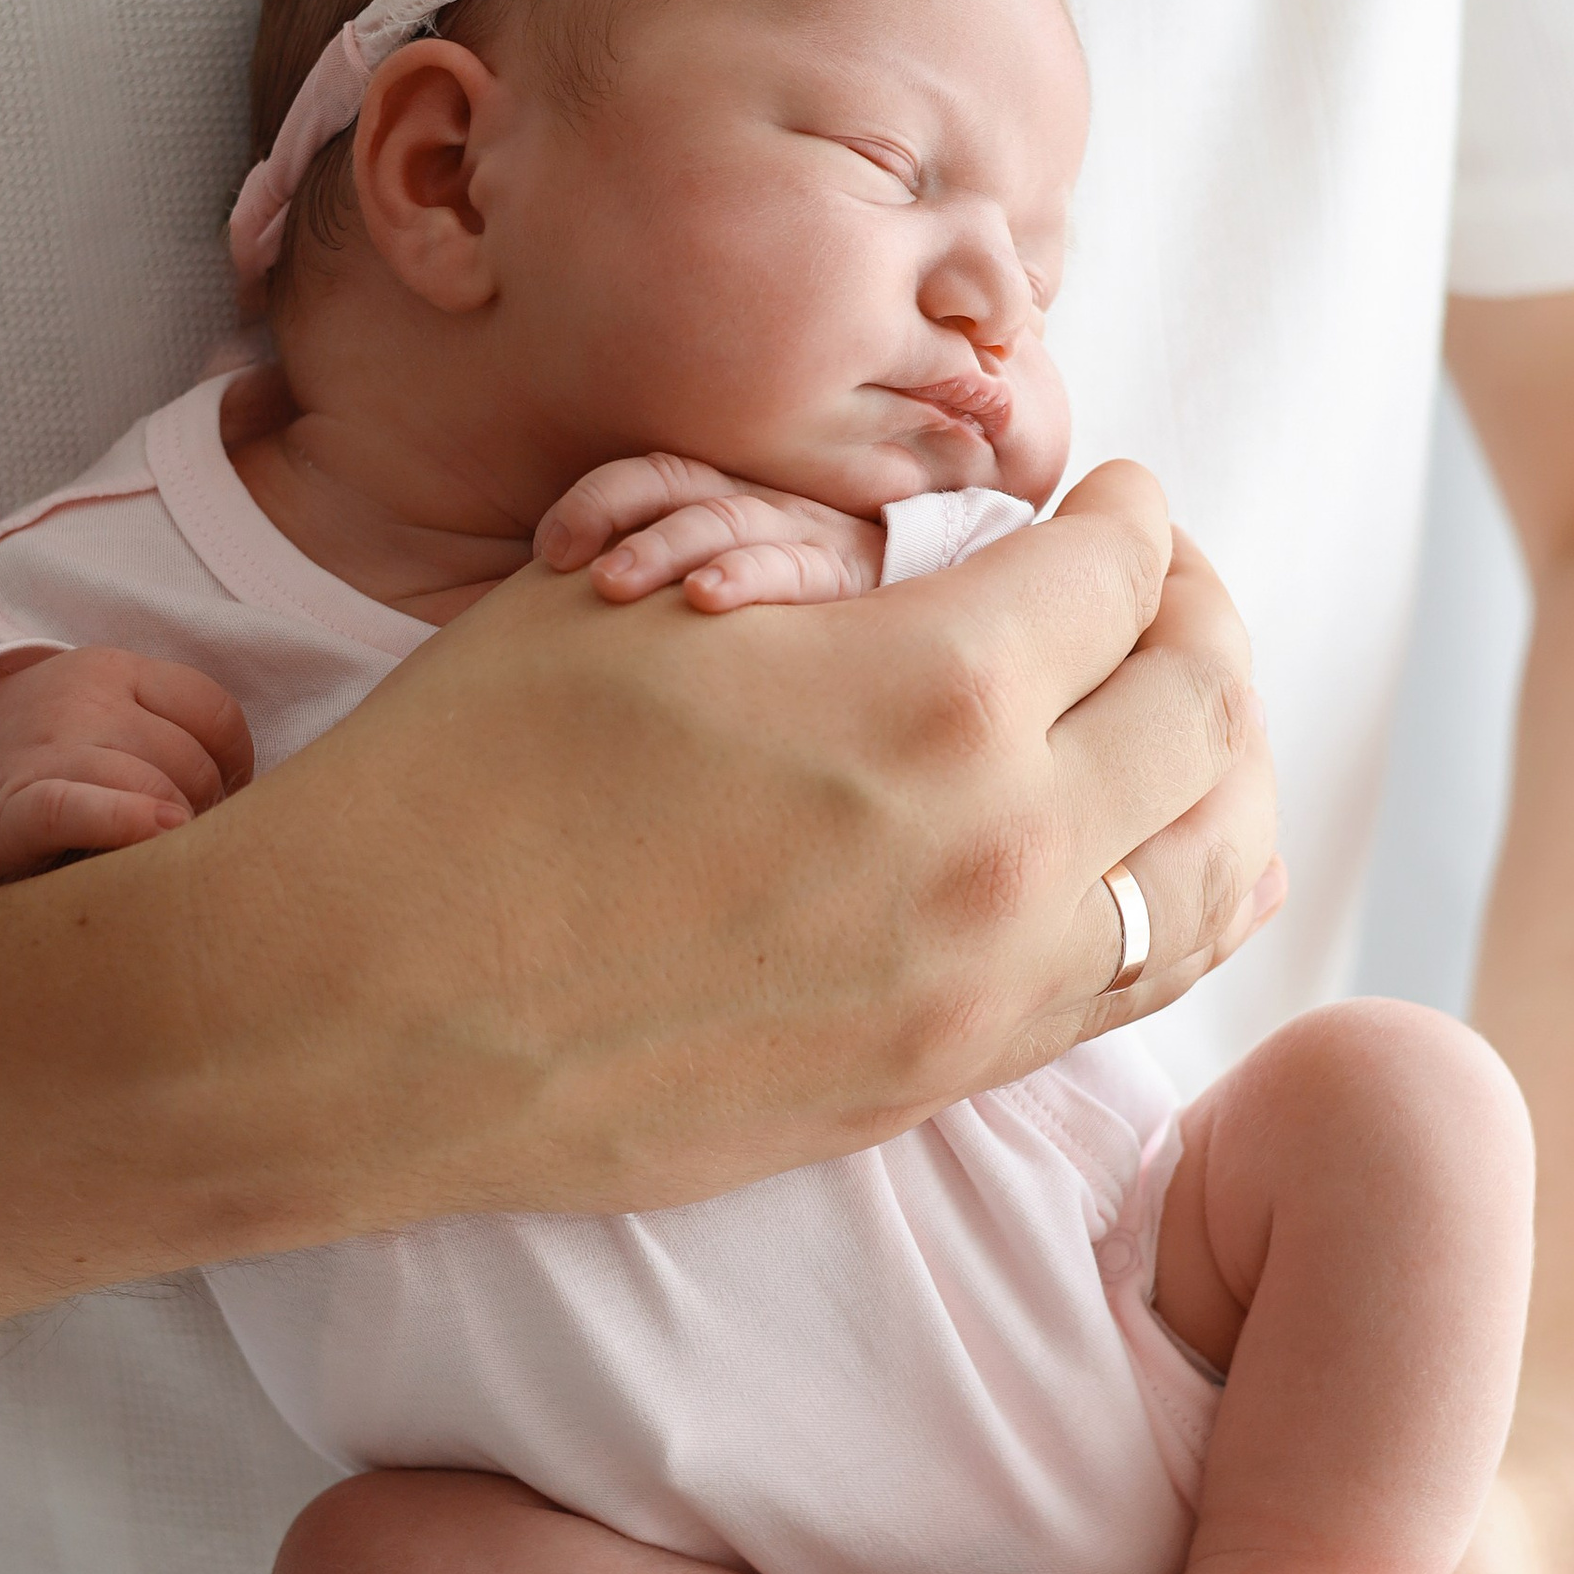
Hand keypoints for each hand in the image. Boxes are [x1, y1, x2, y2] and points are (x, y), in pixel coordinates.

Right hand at [0, 459, 1279, 1426]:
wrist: (352, 1017)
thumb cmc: (462, 778)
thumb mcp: (630, 587)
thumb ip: (812, 549)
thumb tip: (917, 537)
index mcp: (935, 695)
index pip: (1125, 569)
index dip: (1129, 509)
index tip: (1106, 492)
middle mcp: (1001, 850)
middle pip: (1206, 703)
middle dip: (1196, 610)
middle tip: (1153, 576)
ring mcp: (982, 990)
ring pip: (1214, 864)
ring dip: (1222, 761)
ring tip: (1174, 709)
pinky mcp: (938, 1082)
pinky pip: (1138, 984)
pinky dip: (1173, 893)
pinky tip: (1130, 844)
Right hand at [0, 646, 254, 879]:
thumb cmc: (48, 752)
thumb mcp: (103, 714)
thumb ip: (163, 730)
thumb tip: (244, 789)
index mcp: (115, 668)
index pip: (212, 708)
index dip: (235, 761)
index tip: (225, 796)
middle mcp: (84, 698)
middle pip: (188, 757)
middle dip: (205, 806)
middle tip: (189, 837)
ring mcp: (49, 747)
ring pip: (152, 783)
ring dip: (176, 827)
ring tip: (166, 853)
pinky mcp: (17, 803)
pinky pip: (81, 807)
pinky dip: (127, 821)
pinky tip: (157, 834)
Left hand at [535, 455, 884, 610]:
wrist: (935, 598)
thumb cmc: (811, 600)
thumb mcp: (741, 572)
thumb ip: (670, 580)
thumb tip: (571, 615)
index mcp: (727, 492)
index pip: (652, 473)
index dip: (594, 500)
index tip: (549, 549)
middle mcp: (761, 499)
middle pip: (677, 484)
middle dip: (611, 513)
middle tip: (560, 556)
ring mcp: (807, 529)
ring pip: (724, 520)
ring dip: (663, 547)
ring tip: (612, 581)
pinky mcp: (850, 571)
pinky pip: (793, 567)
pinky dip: (744, 577)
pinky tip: (705, 597)